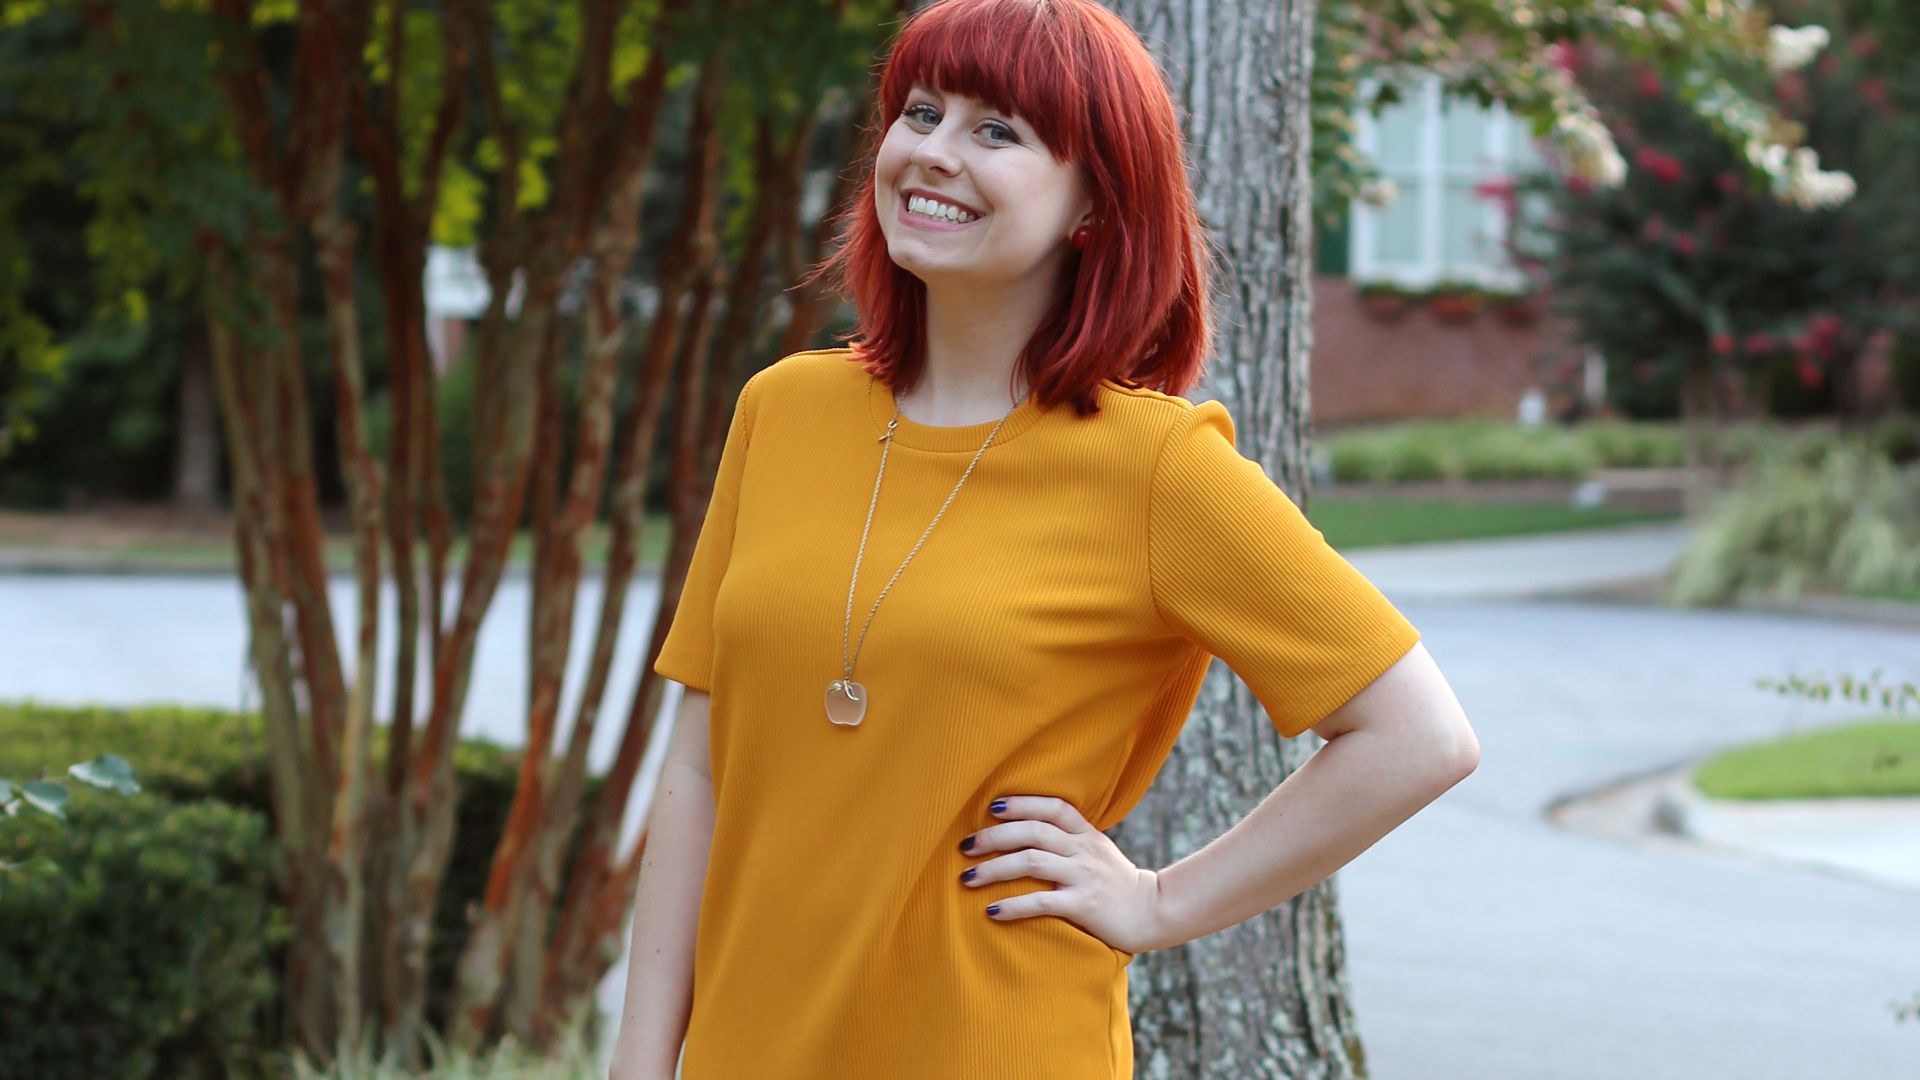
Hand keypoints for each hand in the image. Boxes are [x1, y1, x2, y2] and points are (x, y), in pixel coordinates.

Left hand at [958, 794, 1167, 955]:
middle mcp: (1084, 850)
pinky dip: (1013, 905)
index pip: (1051, 807)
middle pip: (1033, 832)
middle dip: (993, 837)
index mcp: (1086, 833)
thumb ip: (1067, 838)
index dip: (1020, 803)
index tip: (990, 808)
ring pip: (1031, 863)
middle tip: (965, 847)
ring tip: (967, 879)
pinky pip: (1042, 901)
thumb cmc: (1115, 881)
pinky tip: (992, 911)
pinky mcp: (1084, 905)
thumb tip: (1022, 829)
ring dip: (994, 869)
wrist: (1151, 912)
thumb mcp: (1096, 849)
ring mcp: (1084, 876)